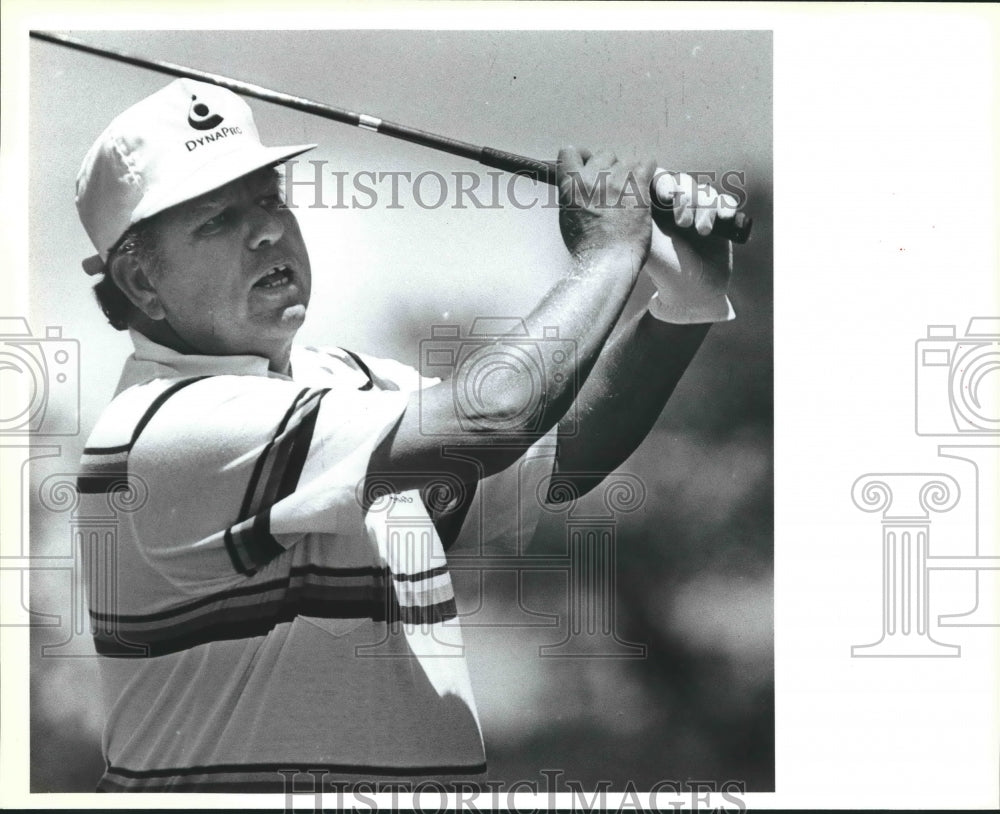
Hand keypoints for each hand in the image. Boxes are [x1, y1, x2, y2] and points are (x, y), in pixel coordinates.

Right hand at [557, 147, 656, 268]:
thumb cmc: (587, 247)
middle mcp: (591, 179)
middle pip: (604, 154)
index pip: (570, 151)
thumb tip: (578, 186)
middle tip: (615, 188)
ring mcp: (615, 181)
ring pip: (627, 160)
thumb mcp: (567, 217)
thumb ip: (572, 195)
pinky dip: (648, 171)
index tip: (589, 167)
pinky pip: (647, 163)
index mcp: (570, 186)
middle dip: (610, 168)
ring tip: (631, 191)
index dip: (582, 157)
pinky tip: (646, 184)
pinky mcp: (637, 187)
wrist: (606, 260)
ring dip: (630, 172)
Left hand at [645, 172, 734, 323]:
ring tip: (703, 232)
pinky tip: (724, 218)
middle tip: (683, 224)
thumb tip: (631, 189)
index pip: (656, 180)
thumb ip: (639, 218)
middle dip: (686, 198)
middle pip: (682, 182)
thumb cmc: (666, 271)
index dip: (663, 183)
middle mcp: (674, 207)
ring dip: (705, 207)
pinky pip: (724, 200)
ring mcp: (697, 211)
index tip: (666, 197)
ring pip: (704, 190)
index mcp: (652, 209)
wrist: (694, 294)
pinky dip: (725, 206)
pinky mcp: (718, 218)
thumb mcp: (647, 244)